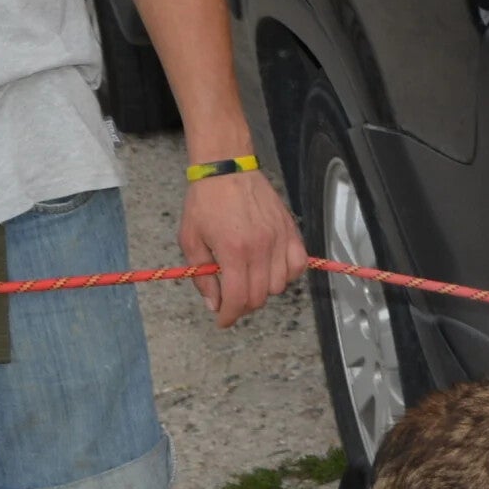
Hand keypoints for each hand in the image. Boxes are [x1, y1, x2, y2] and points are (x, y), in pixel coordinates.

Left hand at [179, 169, 307, 327]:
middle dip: (243, 305)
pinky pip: (298, 265)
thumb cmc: (205, 201)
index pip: (238, 298)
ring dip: (263, 290)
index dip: (229, 316)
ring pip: (279, 285)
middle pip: (259, 296)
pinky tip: (272, 269)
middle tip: (231, 300)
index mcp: (233, 250)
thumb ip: (202, 275)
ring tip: (249, 280)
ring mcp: (279, 238)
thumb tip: (214, 303)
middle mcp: (260, 247)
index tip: (223, 320)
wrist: (226, 168)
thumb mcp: (190, 239)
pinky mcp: (290, 230)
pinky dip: (287, 274)